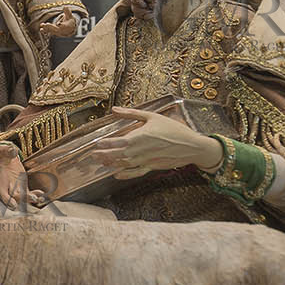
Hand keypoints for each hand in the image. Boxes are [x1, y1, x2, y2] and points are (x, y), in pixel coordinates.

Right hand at [0, 144, 46, 208]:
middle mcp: (7, 187)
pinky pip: (29, 193)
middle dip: (23, 199)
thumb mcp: (1, 151)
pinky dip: (35, 195)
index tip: (13, 205)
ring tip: (38, 198)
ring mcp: (16, 187)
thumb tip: (12, 150)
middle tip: (33, 198)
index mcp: (0, 180)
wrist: (4, 157)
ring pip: (22, 197)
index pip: (2, 193)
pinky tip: (42, 194)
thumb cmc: (1, 154)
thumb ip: (7, 151)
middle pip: (14, 197)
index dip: (7, 200)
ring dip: (30, 198)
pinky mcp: (23, 186)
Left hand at [37, 11, 78, 37]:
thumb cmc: (69, 20)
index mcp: (66, 26)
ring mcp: (56, 32)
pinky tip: (41, 29)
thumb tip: (65, 6)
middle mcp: (61, 30)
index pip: (63, 26)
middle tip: (46, 25)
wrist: (69, 28)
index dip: (61, 25)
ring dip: (46, 28)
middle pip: (56, 29)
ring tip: (42, 25)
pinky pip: (48, 31)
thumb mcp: (69, 16)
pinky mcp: (52, 32)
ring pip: (51, 31)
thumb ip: (67, 12)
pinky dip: (45, 31)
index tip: (59, 23)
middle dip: (51, 27)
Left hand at [89, 107, 222, 178]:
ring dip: (112, 164)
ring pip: (126, 164)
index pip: (120, 142)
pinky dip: (126, 175)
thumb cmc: (174, 129)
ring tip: (100, 162)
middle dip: (105, 155)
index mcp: (142, 136)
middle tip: (92, 155)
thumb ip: (132, 113)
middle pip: (119, 154)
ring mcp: (147, 160)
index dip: (107, 144)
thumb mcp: (153, 116)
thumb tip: (114, 109)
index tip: (96, 144)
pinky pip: (137, 172)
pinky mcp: (153, 166)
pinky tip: (116, 175)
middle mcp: (142, 150)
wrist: (192, 146)